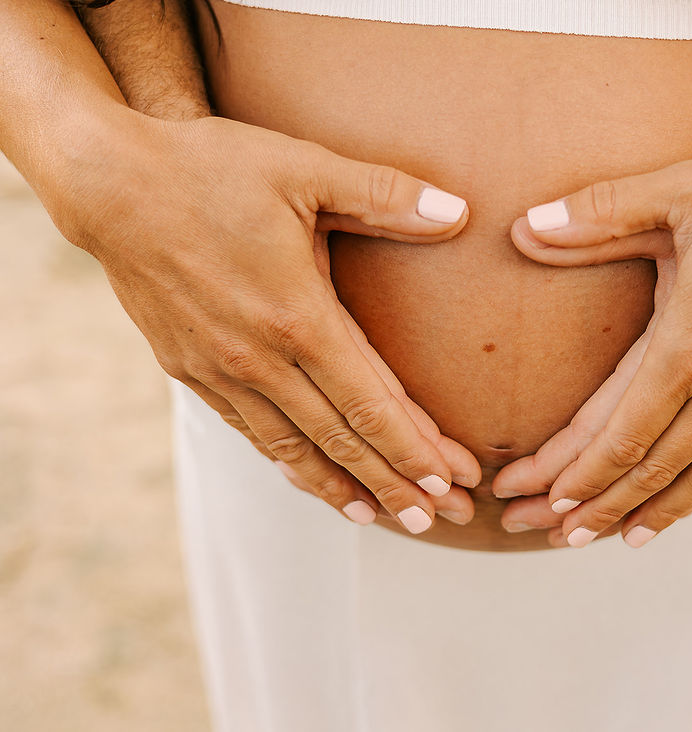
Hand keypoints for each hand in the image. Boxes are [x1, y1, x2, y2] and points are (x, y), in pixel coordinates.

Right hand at [56, 113, 480, 532]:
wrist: (109, 184)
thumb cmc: (210, 170)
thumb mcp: (304, 169)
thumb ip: (385, 195)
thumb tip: (460, 212)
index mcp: (297, 316)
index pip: (371, 403)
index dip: (417, 447)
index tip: (452, 480)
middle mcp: (258, 358)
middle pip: (342, 440)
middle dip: (396, 484)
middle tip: (439, 519)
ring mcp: (220, 371)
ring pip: (293, 449)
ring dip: (343, 488)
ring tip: (382, 519)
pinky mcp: (190, 371)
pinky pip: (251, 432)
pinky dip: (289, 463)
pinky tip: (312, 480)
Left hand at [493, 140, 691, 547]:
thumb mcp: (681, 190)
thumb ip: (598, 214)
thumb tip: (524, 227)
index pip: (616, 434)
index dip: (568, 472)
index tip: (529, 496)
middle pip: (649, 471)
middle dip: (592, 507)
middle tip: (549, 535)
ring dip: (650, 513)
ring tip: (612, 538)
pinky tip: (686, 503)